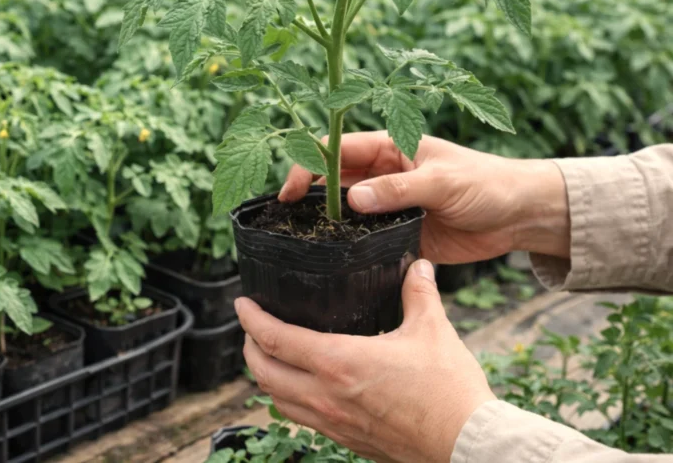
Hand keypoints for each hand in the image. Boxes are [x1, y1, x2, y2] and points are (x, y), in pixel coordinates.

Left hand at [237, 261, 494, 462]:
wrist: (466, 447)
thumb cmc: (450, 391)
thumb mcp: (433, 331)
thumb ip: (418, 293)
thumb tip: (418, 265)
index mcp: (339, 363)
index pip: (275, 339)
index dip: (251, 319)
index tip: (242, 303)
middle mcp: (326, 395)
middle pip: (263, 371)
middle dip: (249, 347)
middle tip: (251, 327)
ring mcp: (333, 422)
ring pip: (276, 399)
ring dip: (265, 374)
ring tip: (269, 354)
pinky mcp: (345, 439)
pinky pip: (299, 418)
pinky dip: (286, 398)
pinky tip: (300, 386)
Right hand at [279, 132, 570, 262]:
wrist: (520, 216)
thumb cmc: (487, 184)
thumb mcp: (443, 181)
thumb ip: (399, 189)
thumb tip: (353, 198)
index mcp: (390, 148)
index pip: (337, 149)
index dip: (309, 165)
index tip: (291, 190)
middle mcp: (382, 175)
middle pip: (332, 180)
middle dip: (307, 194)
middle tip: (286, 219)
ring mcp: (387, 205)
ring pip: (343, 210)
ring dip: (323, 222)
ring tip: (299, 241)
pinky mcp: (396, 234)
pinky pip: (362, 238)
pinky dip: (346, 245)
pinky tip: (331, 259)